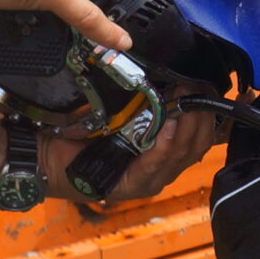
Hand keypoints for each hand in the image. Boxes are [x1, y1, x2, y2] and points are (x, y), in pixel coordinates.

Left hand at [42, 83, 226, 205]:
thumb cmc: (82, 130)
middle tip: (196, 89)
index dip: (211, 112)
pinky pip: (155, 166)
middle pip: (197, 145)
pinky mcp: (131, 186)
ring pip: (181, 155)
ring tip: (186, 101)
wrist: (46, 152)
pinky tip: (167, 128)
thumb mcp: (123, 108)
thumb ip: (149, 98)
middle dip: (201, 116)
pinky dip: (163, 147)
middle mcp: (162, 167)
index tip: (213, 89)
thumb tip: (171, 72)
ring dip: (186, 127)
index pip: (202, 135)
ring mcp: (149, 179)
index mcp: (165, 149)